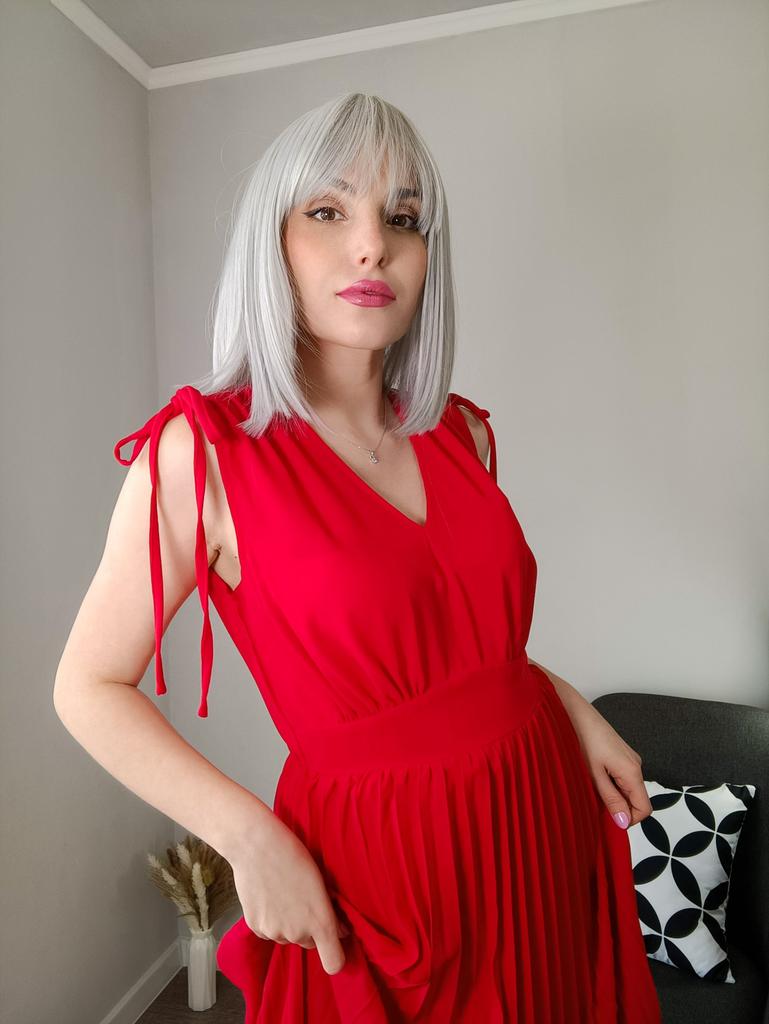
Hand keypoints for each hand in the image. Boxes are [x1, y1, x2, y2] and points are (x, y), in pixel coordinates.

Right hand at [228, 811, 350, 974]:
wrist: (256, 845)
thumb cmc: (294, 855)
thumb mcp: (321, 881)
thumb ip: (331, 912)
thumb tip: (340, 930)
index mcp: (321, 922)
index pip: (334, 963)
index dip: (336, 953)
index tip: (335, 939)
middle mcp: (298, 933)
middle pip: (310, 944)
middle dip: (310, 929)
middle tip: (304, 901)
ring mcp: (275, 932)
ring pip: (288, 936)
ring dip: (289, 923)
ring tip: (284, 893)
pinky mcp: (256, 927)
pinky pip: (269, 931)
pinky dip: (271, 919)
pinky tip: (269, 896)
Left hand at [569, 703, 652, 829]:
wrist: (576, 713)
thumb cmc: (583, 739)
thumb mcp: (594, 774)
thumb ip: (611, 799)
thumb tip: (624, 822)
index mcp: (633, 771)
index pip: (645, 809)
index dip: (629, 819)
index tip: (609, 818)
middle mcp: (636, 765)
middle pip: (637, 799)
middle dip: (619, 806)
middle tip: (594, 800)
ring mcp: (630, 759)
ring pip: (628, 788)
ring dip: (613, 794)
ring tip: (591, 784)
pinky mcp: (622, 755)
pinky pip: (623, 777)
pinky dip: (611, 783)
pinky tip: (593, 774)